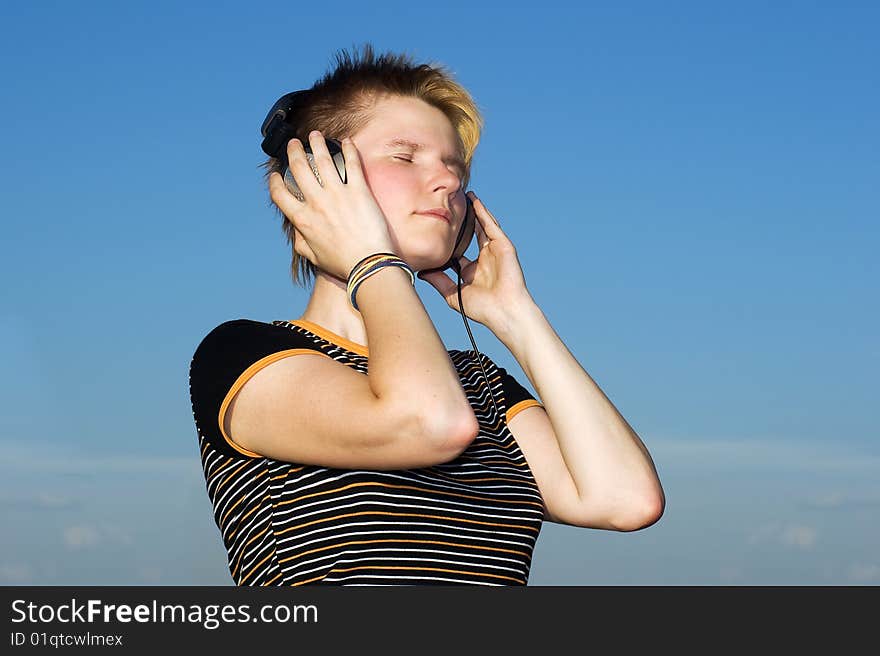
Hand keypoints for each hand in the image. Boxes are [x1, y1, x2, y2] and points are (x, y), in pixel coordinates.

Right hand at [268, 131, 395, 280]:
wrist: (368, 266)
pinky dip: (348, 149)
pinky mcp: (359, 191)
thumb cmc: (343, 265)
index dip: (275, 182)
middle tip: (294, 144)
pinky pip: (351, 163)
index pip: (280, 194)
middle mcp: (316, 203)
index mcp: (302, 220)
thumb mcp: (312, 257)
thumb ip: (300, 241)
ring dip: (317, 144)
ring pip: (322, 160)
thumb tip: (296, 231)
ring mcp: (337, 194)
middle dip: (294, 152)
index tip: (276, 175)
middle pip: (298, 169)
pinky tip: (346, 142)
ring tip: (315, 136)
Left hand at [417, 191, 531, 328]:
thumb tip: (421, 272)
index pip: (459, 249)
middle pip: (471, 234)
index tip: (435, 228)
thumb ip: (438, 281)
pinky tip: (474, 201)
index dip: (449, 239)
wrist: (504, 312)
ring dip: (474, 211)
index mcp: (473, 270)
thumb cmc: (483, 309)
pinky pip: (492, 225)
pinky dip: (483, 213)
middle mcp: (484, 258)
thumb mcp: (453, 294)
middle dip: (463, 220)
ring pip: (482, 226)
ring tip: (464, 196)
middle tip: (450, 205)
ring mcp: (495, 251)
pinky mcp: (504, 246)